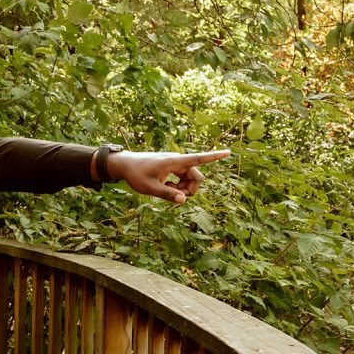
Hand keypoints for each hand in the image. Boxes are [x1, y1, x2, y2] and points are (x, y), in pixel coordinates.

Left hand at [106, 149, 230, 203]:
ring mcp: (175, 165)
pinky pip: (183, 179)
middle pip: (196, 176)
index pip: (198, 158)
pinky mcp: (172, 168)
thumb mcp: (149, 188)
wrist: (124, 165)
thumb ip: (167, 195)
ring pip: (190, 179)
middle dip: (190, 189)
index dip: (214, 156)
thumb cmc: (135, 174)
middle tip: (174, 197)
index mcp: (174, 162)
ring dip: (183, 189)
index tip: (228, 152)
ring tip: (166, 191)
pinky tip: (165, 188)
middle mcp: (178, 161)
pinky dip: (178, 187)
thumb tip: (183, 201)